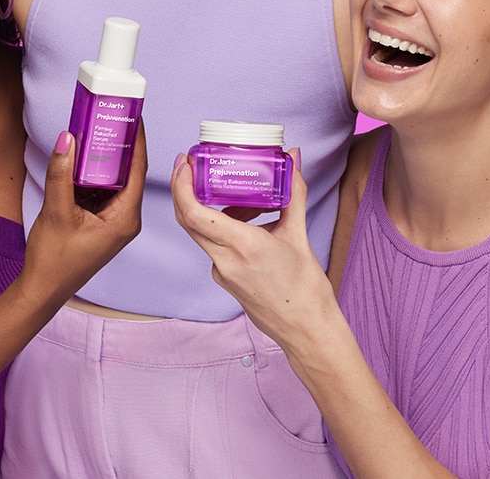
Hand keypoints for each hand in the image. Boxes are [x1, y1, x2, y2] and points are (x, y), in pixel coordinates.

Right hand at [19, 124, 145, 301]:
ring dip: (104, 159)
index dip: (138, 140)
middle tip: (112, 115)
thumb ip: (61, 173)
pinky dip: (93, 175)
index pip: (138, 170)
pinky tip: (81, 158)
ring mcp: (113, 222)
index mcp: (125, 218)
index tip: (134, 114)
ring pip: (113, 182)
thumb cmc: (53, 259)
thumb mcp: (56, 211)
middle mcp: (125, 220)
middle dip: (120, 145)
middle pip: (128, 173)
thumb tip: (67, 138)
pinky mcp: (100, 224)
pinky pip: (101, 192)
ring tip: (97, 129)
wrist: (41, 289)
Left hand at [171, 150, 333, 344]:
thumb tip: (292, 158)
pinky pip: (215, 246)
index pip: (195, 214)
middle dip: (186, 189)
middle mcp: (225, 261)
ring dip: (212, 207)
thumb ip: (293, 193)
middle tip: (194, 165)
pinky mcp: (225, 279)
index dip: (183, 186)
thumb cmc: (306, 290)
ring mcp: (222, 273)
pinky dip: (225, 226)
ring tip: (241, 193)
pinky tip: (250, 220)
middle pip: (188, 220)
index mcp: (243, 247)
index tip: (185, 163)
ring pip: (203, 232)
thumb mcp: (300, 235)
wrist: (306, 331)